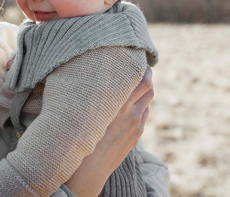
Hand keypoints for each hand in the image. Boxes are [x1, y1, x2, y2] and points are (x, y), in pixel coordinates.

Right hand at [65, 66, 153, 195]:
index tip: (140, 61)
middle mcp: (131, 113)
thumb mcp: (88, 109)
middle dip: (148, 78)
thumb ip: (96, 93)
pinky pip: (143, 116)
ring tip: (135, 87)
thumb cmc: (80, 134)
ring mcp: (136, 126)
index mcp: (118, 103)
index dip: (144, 69)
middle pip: (150, 89)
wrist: (88, 169)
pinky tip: (130, 107)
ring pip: (147, 103)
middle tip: (143, 69)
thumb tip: (91, 76)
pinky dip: (140, 108)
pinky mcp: (136, 136)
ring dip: (144, 94)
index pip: (142, 80)